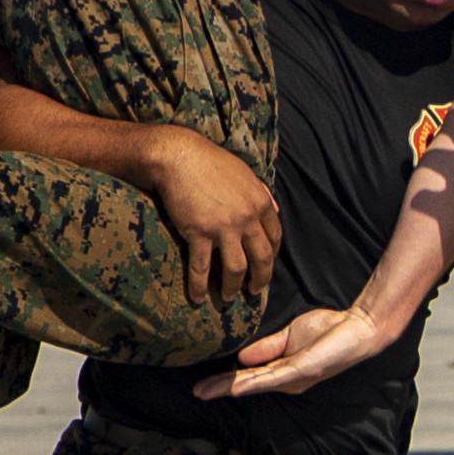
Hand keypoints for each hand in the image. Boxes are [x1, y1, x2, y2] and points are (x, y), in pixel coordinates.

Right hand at [146, 132, 280, 303]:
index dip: (271, 257)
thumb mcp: (245, 173)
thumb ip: (262, 193)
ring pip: (236, 268)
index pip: (274, 238)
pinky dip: (199, 285)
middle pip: (261, 258)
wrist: (178, 156)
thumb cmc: (210, 162)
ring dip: (232, 288)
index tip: (265, 267)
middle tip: (254, 291)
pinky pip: (202, 267)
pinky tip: (196, 296)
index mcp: (261, 203)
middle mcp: (247, 218)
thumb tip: (275, 208)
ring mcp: (224, 227)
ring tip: (228, 298)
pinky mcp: (200, 233)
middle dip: (259, 279)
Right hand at [191, 303, 386, 399]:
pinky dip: (254, 383)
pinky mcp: (302, 369)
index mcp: (282, 371)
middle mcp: (286, 379)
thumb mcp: (289, 337)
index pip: (247, 375)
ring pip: (255, 383)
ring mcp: (293, 376)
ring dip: (229, 388)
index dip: (224, 380)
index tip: (202, 385)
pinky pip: (273, 377)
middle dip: (220, 388)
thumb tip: (240, 358)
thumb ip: (266, 348)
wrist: (356, 327)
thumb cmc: (328, 331)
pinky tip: (236, 387)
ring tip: (207, 392)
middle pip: (247, 383)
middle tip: (197, 393)